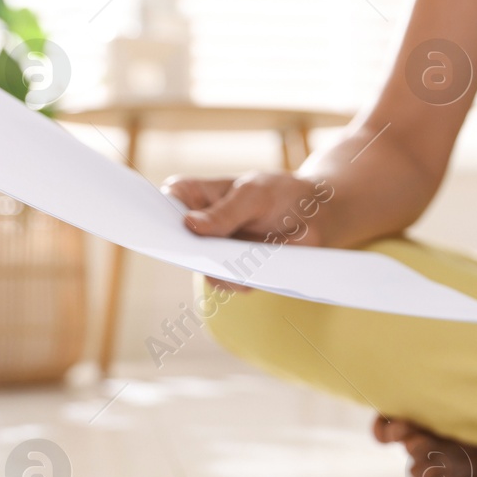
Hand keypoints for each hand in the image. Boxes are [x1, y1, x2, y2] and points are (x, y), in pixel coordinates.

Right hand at [162, 173, 334, 288]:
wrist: (318, 213)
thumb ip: (225, 212)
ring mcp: (215, 254)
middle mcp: (198, 229)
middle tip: (201, 252)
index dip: (159, 217)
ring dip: (219, 270)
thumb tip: (190, 226)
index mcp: (193, 197)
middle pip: (180, 244)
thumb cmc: (280, 193)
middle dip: (187, 251)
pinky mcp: (236, 274)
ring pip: (205, 269)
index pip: (165, 205)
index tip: (169, 227)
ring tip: (237, 264)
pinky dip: (240, 280)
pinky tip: (252, 274)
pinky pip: (231, 283)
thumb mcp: (254, 195)